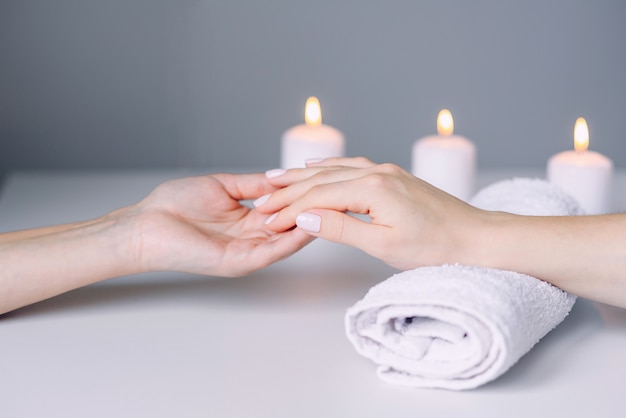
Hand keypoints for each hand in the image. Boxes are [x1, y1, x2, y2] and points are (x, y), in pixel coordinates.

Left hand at [128, 173, 313, 275]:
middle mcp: (251, 237)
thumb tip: (282, 177)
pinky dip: (290, 241)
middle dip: (312, 211)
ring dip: (307, 227)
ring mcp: (246, 251)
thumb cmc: (175, 205)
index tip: (324, 184)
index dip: (303, 197)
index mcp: (247, 220)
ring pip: (286, 241)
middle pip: (290, 226)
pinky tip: (307, 227)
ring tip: (330, 211)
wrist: (146, 225)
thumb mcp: (224, 186)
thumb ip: (254, 185)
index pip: (284, 210)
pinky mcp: (238, 262)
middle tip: (338, 197)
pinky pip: (271, 252)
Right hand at [255, 158, 485, 269]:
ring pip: (335, 169)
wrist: (476, 238)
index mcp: (373, 188)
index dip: (289, 209)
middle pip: (322, 179)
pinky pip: (353, 166)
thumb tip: (304, 216)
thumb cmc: (435, 247)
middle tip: (262, 198)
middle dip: (289, 190)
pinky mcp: (393, 176)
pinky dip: (330, 167)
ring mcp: (386, 170)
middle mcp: (377, 172)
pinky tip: (319, 166)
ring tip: (277, 177)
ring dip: (305, 175)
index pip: (319, 197)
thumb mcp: (384, 245)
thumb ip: (342, 228)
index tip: (267, 220)